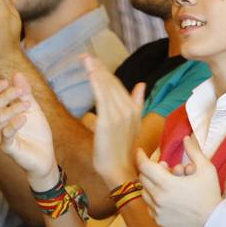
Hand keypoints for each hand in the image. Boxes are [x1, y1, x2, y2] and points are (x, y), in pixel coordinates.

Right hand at [0, 74, 57, 188]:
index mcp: (0, 114)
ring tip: (28, 104)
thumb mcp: (33, 108)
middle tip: (22, 91)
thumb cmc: (37, 132)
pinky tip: (24, 118)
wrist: (45, 156)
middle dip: (7, 95)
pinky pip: (6, 134)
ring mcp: (0, 137)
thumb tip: (16, 73)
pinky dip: (14, 124)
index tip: (6, 81)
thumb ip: (25, 93)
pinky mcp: (8, 148)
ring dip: (14, 108)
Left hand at [86, 57, 147, 190]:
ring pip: (106, 88)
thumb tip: (141, 85)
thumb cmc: (123, 152)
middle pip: (111, 84)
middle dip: (98, 68)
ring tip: (84, 59)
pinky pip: (102, 98)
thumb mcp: (133, 126)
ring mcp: (119, 115)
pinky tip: (90, 73)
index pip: (118, 86)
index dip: (106, 72)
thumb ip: (137, 103)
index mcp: (134, 110)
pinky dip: (96, 83)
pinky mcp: (108, 122)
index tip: (94, 62)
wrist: (121, 171)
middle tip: (85, 55)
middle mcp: (128, 110)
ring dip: (95, 71)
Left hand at [137, 134, 224, 226]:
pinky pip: (149, 206)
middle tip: (160, 167)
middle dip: (148, 169)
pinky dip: (152, 199)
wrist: (213, 223)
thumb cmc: (211, 195)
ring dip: (149, 184)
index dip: (140, 156)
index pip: (144, 166)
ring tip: (161, 181)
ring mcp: (157, 211)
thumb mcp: (207, 169)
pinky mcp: (159, 221)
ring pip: (144, 193)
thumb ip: (194, 151)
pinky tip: (163, 196)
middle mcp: (159, 198)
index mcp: (168, 184)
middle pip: (142, 178)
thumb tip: (186, 138)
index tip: (140, 151)